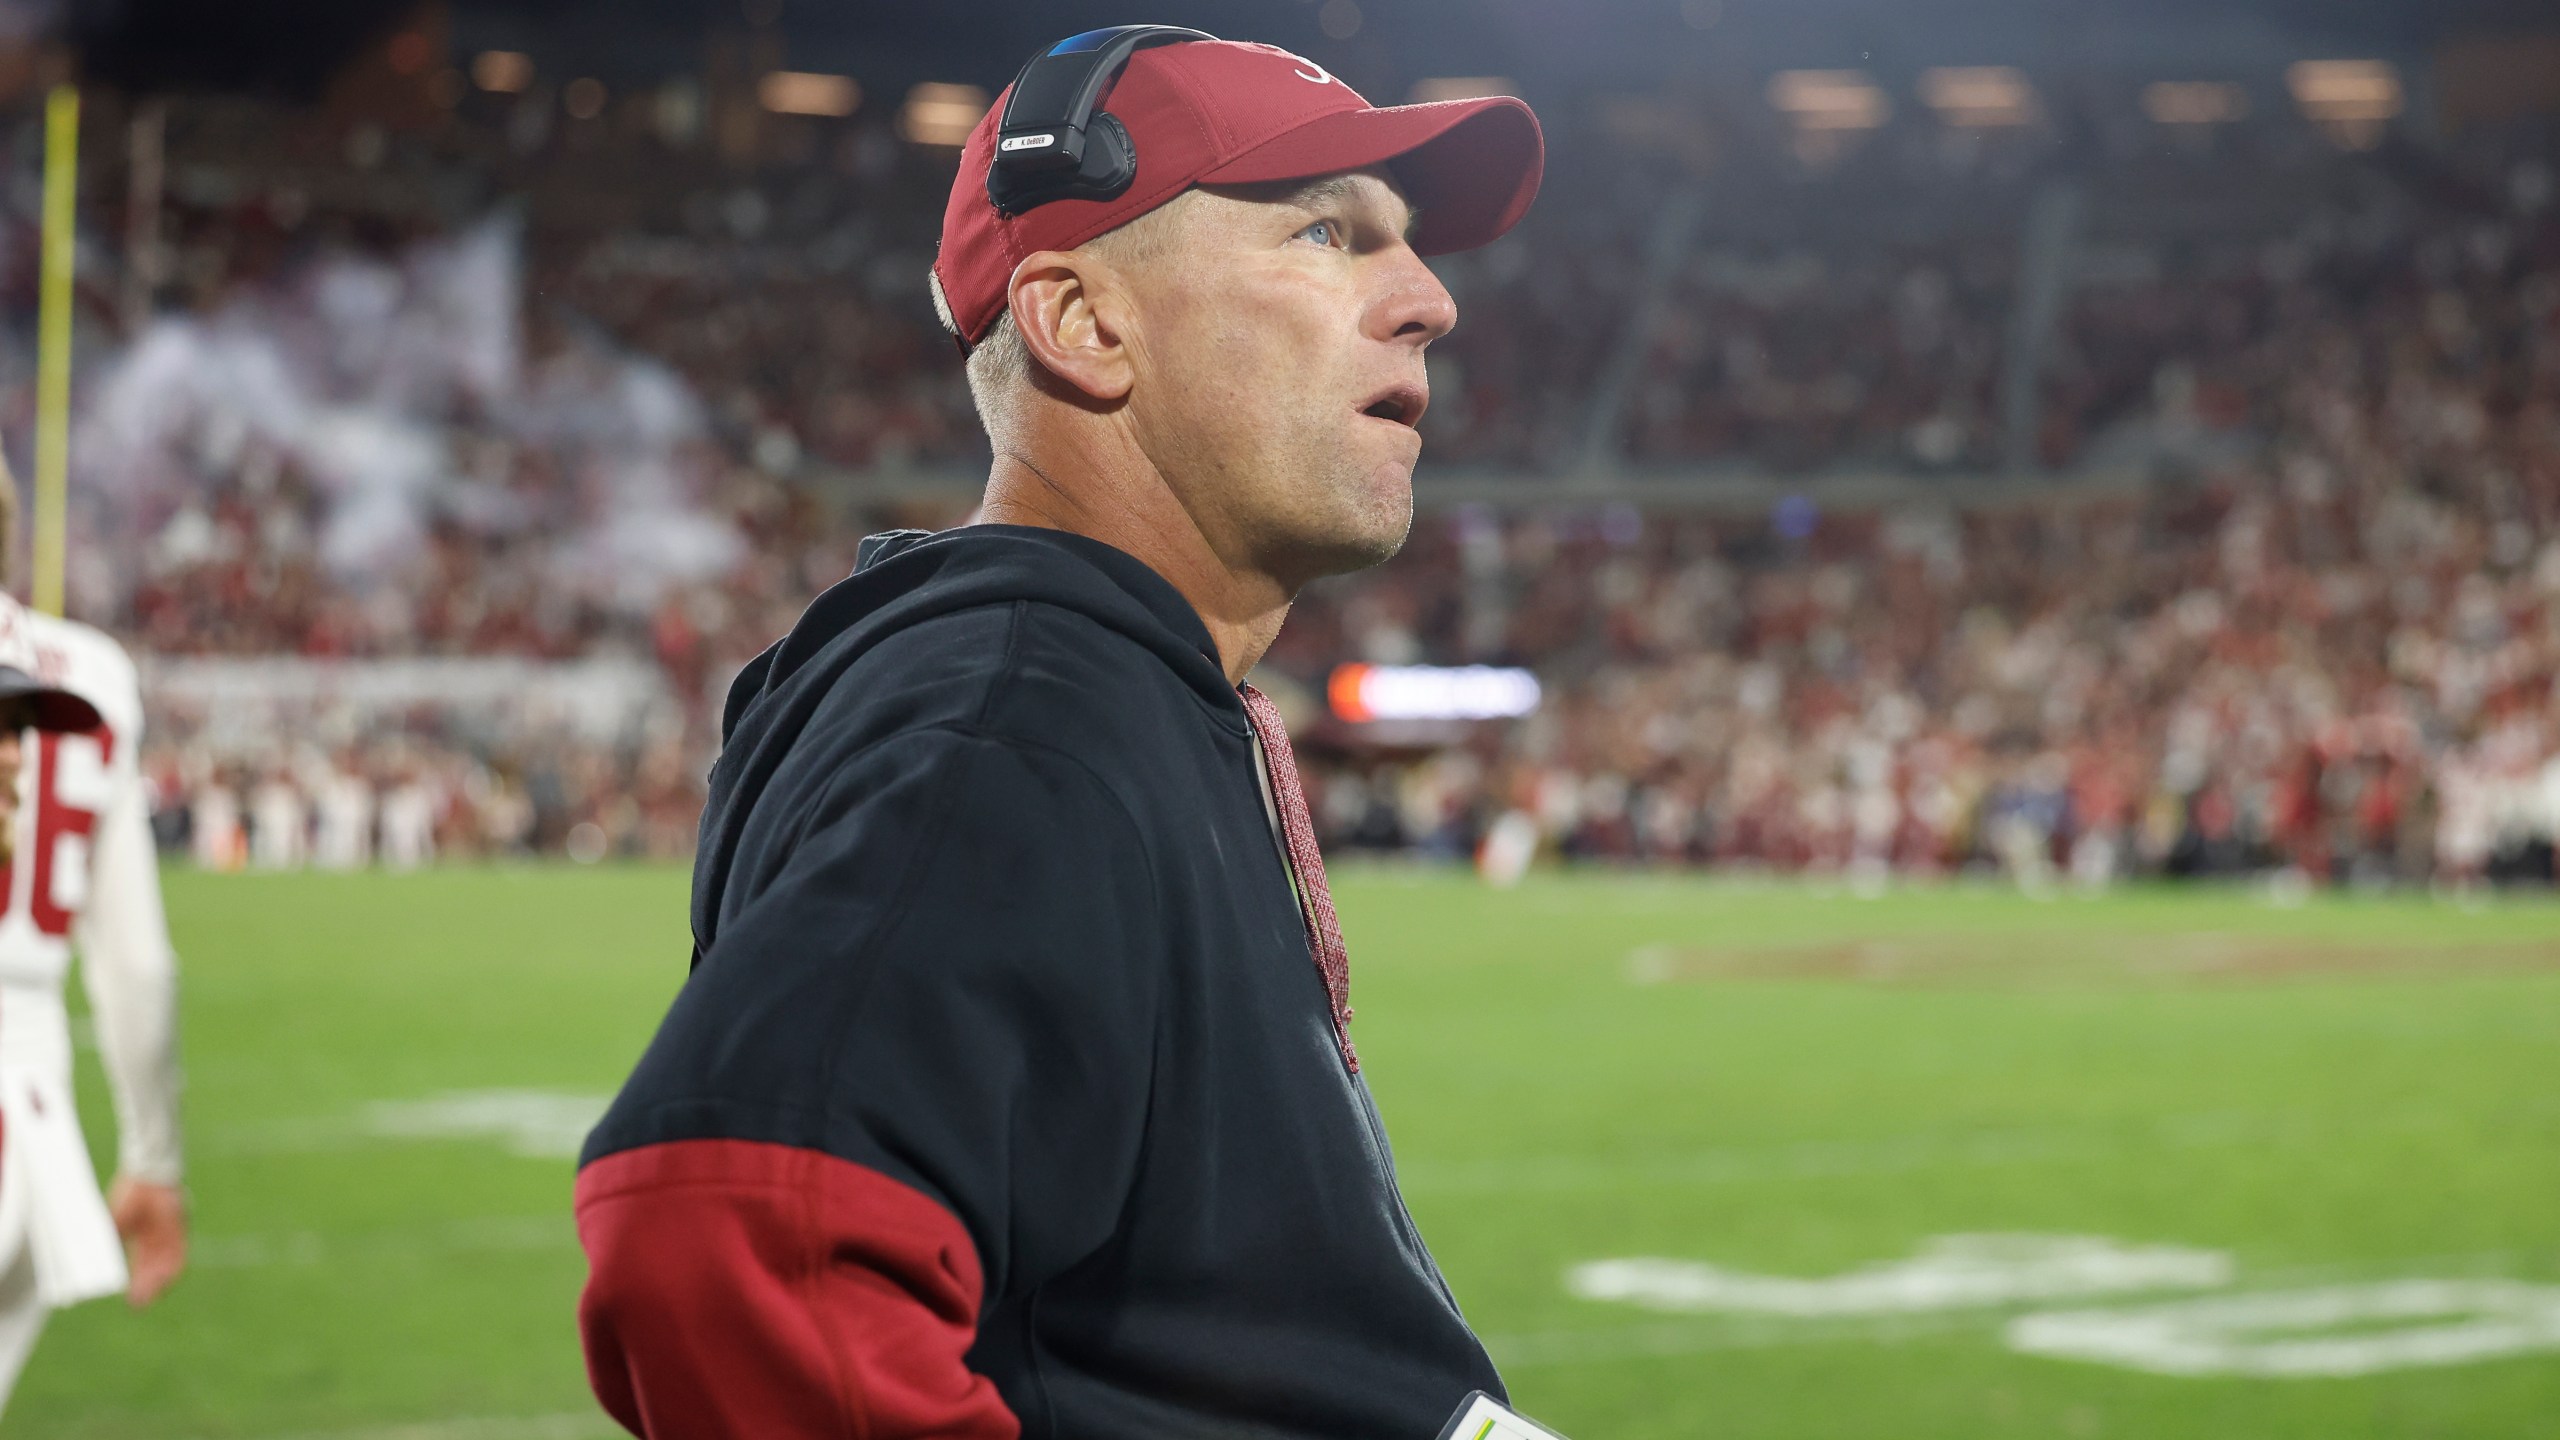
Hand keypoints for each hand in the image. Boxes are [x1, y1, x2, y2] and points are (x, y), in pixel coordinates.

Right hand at [107, 1177, 187, 1306]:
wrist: (151, 1179)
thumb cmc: (131, 1196)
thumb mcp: (115, 1221)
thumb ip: (108, 1239)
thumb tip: (91, 1258)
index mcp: (143, 1237)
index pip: (141, 1265)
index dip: (136, 1282)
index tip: (129, 1298)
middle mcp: (159, 1240)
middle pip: (153, 1270)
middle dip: (145, 1288)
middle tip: (137, 1305)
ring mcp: (170, 1237)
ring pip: (165, 1267)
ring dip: (157, 1283)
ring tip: (147, 1297)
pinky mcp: (180, 1232)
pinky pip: (179, 1255)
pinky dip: (172, 1270)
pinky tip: (165, 1282)